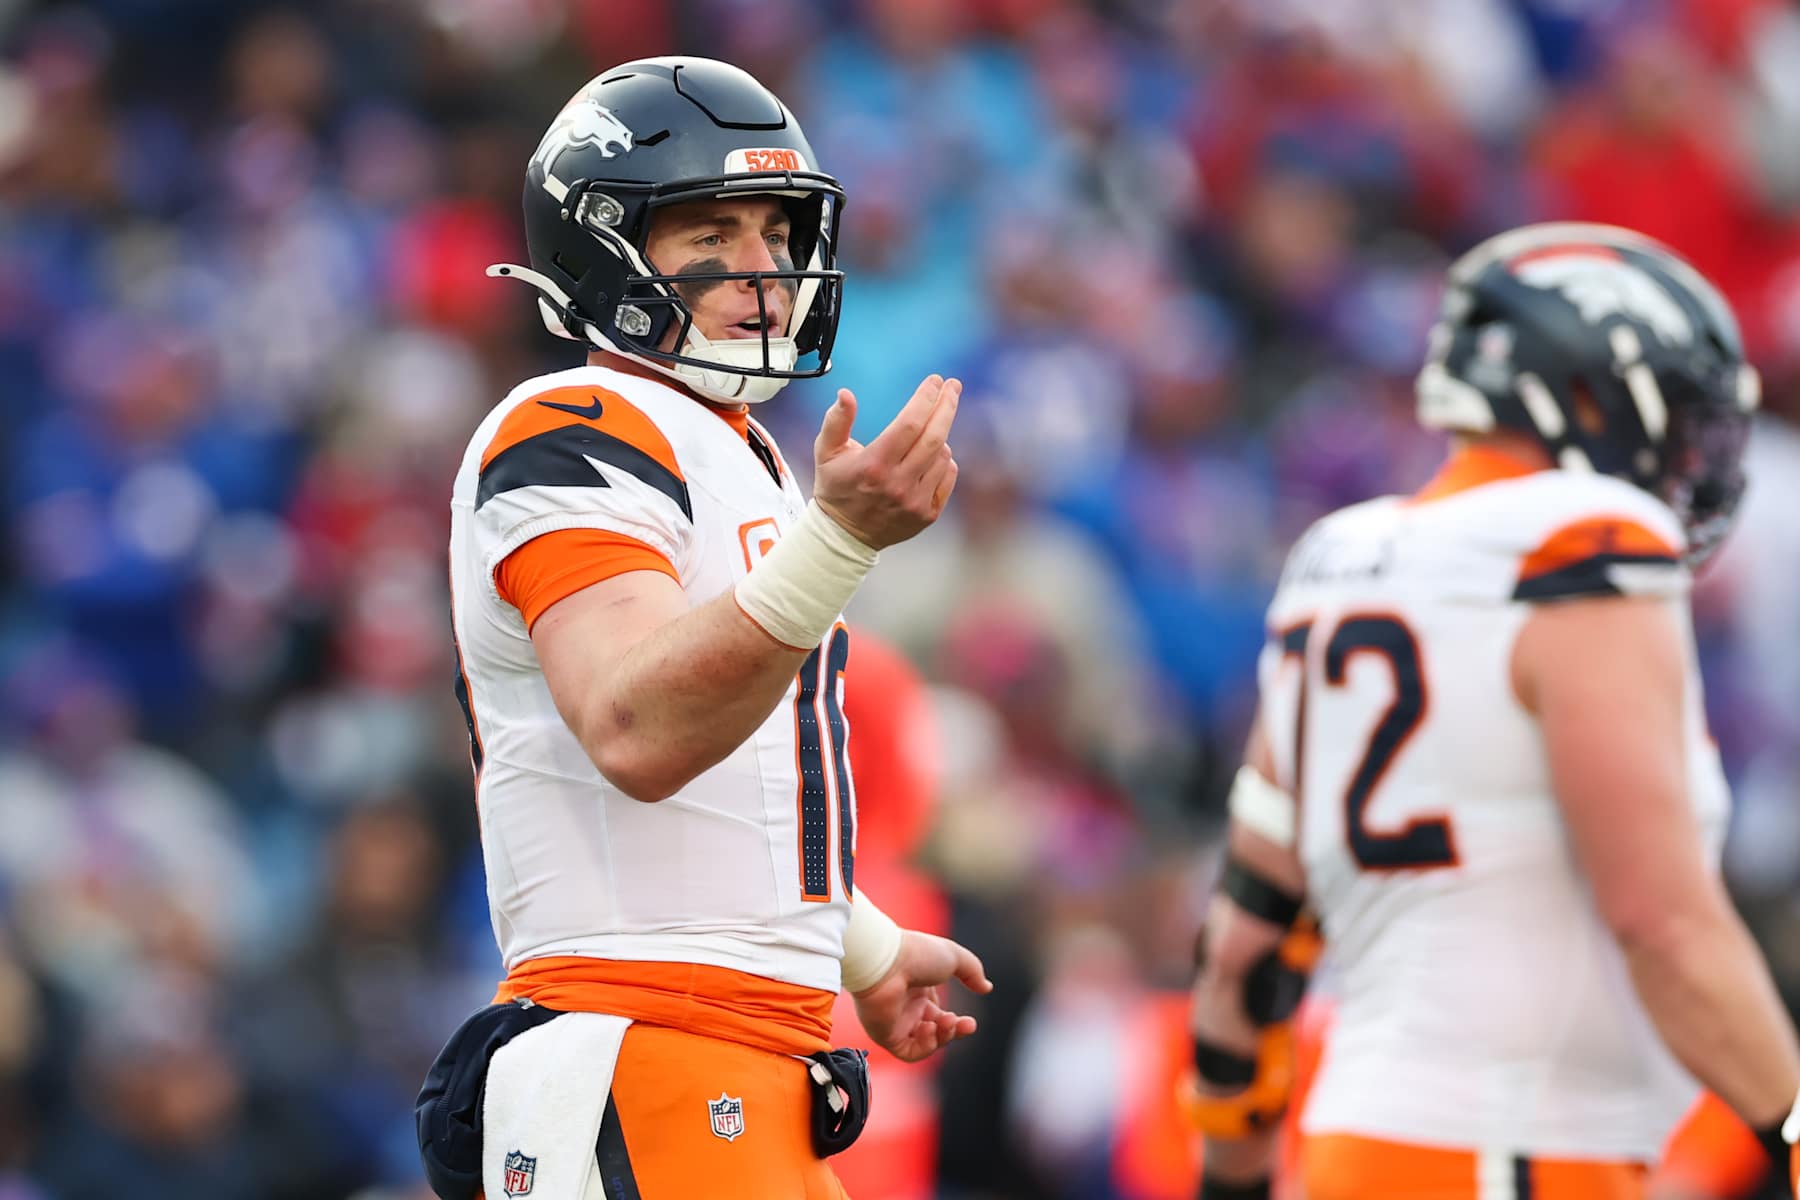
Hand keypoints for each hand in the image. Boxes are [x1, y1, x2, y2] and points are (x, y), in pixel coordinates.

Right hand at [812, 375, 959, 548]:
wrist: (844, 535)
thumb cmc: (836, 488)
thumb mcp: (826, 452)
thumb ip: (836, 421)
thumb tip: (845, 394)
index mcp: (874, 465)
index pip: (910, 424)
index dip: (925, 398)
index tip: (935, 381)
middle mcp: (897, 484)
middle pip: (934, 437)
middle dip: (946, 406)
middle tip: (953, 386)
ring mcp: (915, 501)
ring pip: (942, 456)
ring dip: (939, 436)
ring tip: (926, 431)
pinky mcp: (927, 514)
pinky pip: (947, 477)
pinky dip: (944, 461)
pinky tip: (930, 456)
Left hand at [851, 929, 991, 1062]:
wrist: (886, 960)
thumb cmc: (916, 954)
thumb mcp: (953, 957)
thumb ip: (972, 972)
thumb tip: (986, 988)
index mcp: (919, 989)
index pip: (941, 1015)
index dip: (958, 1022)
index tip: (970, 1021)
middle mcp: (907, 1007)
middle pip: (936, 1031)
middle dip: (955, 1031)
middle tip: (967, 1024)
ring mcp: (896, 1022)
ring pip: (925, 1044)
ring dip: (942, 1038)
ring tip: (946, 1022)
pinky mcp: (885, 1034)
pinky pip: (908, 1052)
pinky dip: (925, 1046)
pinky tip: (929, 1028)